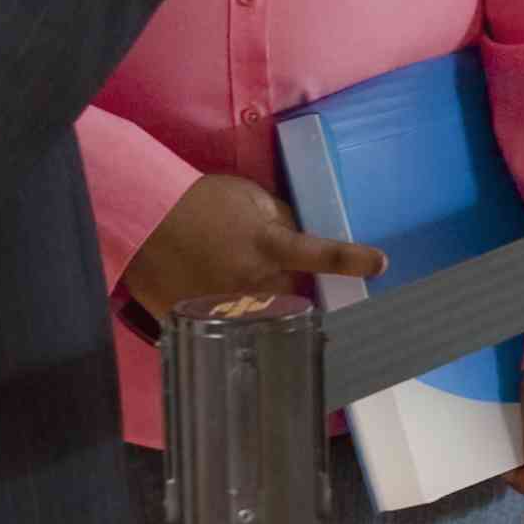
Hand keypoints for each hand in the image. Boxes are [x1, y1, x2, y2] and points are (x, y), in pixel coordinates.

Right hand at [119, 172, 382, 328]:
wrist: (142, 217)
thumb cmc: (199, 201)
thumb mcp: (248, 198)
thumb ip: (280, 218)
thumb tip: (301, 234)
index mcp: (269, 245)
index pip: (320, 254)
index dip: (352, 259)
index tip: (381, 264)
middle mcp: (254, 280)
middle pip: (294, 294)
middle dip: (290, 284)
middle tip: (261, 266)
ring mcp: (229, 306)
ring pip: (264, 314)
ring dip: (261, 303)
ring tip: (232, 279)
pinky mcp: (203, 321)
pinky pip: (228, 325)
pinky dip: (227, 314)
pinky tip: (208, 294)